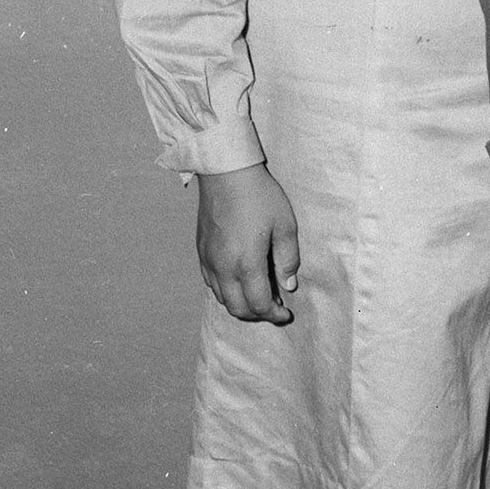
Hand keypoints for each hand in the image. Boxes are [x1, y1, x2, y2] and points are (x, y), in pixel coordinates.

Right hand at [196, 164, 300, 323]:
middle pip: (237, 309)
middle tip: (274, 307)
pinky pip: (210, 283)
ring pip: (221, 298)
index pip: (259, 304)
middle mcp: (223, 267)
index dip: (274, 315)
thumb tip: (288, 285)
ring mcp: (209, 260)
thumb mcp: (284, 226)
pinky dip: (226, 291)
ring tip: (259, 294)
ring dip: (240, 304)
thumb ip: (287, 259)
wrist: (226, 173)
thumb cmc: (260, 196)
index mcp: (246, 263)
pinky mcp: (201, 251)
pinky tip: (239, 280)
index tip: (287, 313)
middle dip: (257, 315)